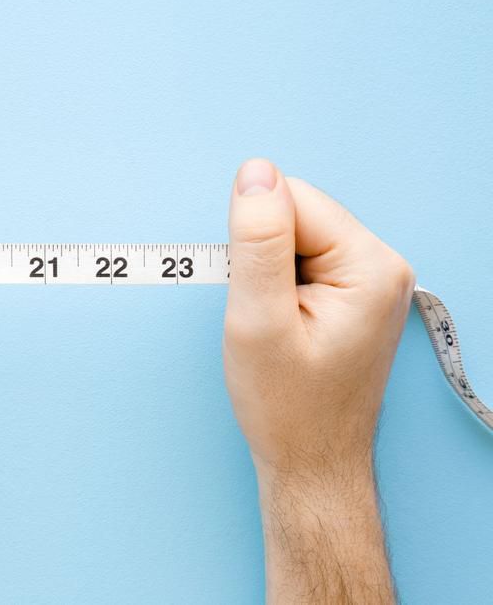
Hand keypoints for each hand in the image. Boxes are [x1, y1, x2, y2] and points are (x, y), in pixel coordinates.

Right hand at [223, 159, 413, 603]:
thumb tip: (254, 172)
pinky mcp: (357, 293)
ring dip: (267, 271)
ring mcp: (373, 279)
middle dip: (260, 255)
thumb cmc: (286, 405)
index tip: (251, 295)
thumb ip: (256, 241)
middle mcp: (382, 264)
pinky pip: (303, 259)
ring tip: (272, 324)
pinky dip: (278, 284)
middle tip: (261, 315)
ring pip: (295, 236)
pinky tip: (281, 322)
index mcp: (369, 265)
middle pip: (297, 214)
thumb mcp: (257, 319)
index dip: (251, 241)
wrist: (311, 462)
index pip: (291, 200)